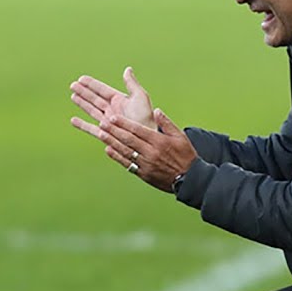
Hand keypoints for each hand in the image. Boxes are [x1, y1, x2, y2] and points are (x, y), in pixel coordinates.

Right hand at [70, 66, 156, 132]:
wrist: (146, 138)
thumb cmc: (146, 117)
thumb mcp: (140, 96)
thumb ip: (131, 83)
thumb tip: (127, 69)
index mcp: (120, 100)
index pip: (102, 90)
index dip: (92, 84)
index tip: (81, 78)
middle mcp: (112, 110)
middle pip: (94, 99)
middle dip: (83, 92)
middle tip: (72, 85)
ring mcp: (108, 121)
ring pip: (91, 110)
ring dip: (82, 103)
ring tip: (73, 96)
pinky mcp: (105, 133)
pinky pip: (90, 128)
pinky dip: (82, 125)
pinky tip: (73, 120)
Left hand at [78, 108, 198, 192]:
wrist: (190, 179)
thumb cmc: (186, 155)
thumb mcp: (180, 136)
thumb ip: (167, 124)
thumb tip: (156, 111)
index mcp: (159, 141)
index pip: (138, 130)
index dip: (124, 123)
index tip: (113, 117)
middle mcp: (151, 152)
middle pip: (128, 139)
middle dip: (114, 130)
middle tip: (102, 123)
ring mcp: (146, 164)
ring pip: (125, 151)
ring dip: (112, 142)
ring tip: (101, 134)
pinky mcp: (144, 174)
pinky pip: (127, 164)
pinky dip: (117, 157)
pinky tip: (108, 149)